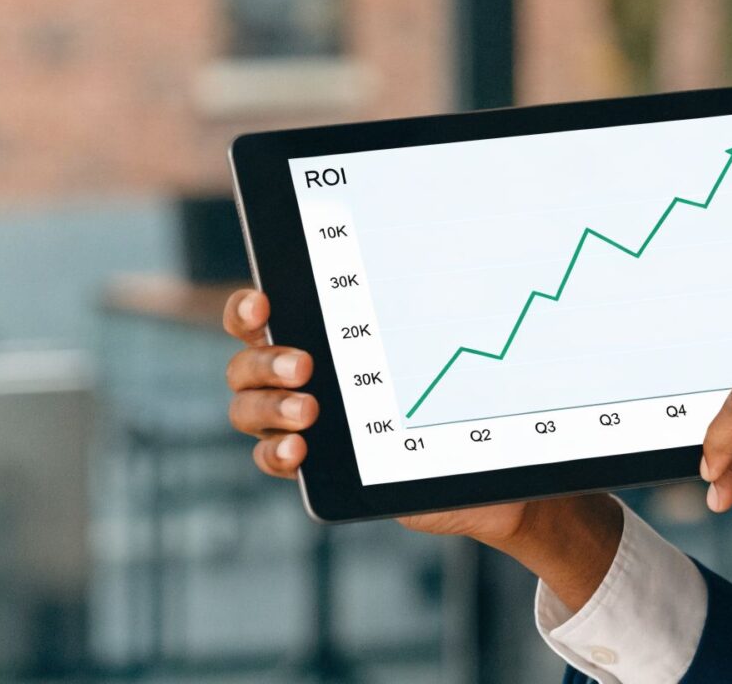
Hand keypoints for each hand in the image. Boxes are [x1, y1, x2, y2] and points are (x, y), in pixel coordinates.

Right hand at [220, 289, 621, 606]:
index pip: (260, 315)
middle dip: (267, 361)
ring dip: (270, 408)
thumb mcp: (452, 343)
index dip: (247, 309)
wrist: (483, 459)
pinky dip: (275, 452)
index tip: (264, 305)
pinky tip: (298, 450)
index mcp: (322, 333)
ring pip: (249, 409)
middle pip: (247, 364)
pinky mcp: (317, 462)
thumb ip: (433, 307)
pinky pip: (272, 457)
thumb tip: (450, 269)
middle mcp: (301, 374)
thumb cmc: (465, 389)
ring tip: (309, 412)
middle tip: (306, 366)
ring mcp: (303, 418)